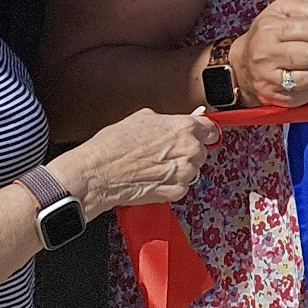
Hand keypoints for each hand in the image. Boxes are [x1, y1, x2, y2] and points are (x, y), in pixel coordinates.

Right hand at [52, 108, 218, 215]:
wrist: (96, 173)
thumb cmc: (112, 146)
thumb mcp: (143, 119)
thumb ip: (171, 119)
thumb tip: (191, 115)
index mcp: (183, 127)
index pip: (211, 129)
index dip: (203, 133)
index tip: (199, 137)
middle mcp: (188, 149)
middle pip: (201, 151)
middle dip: (186, 153)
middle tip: (164, 154)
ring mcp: (184, 172)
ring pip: (193, 171)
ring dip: (179, 171)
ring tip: (154, 167)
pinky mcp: (175, 192)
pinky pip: (182, 188)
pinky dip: (170, 186)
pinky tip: (153, 179)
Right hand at [231, 0, 307, 107]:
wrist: (243, 64)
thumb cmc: (268, 34)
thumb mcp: (282, 10)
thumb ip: (305, 9)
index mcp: (269, 27)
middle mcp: (265, 53)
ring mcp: (268, 77)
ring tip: (302, 64)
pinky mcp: (274, 97)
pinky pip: (305, 93)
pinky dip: (307, 86)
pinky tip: (296, 78)